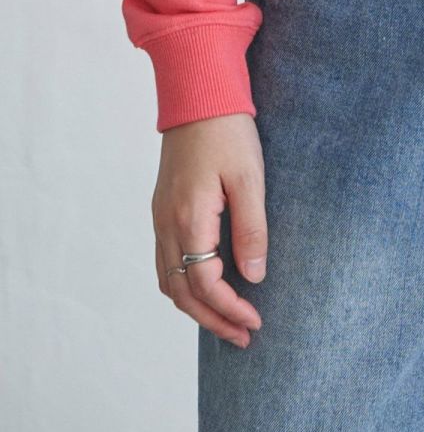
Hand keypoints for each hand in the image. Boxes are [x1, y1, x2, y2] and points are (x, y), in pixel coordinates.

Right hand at [152, 112, 266, 347]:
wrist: (198, 96)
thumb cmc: (228, 132)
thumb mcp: (251, 178)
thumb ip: (252, 229)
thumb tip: (253, 277)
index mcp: (189, 218)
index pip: (204, 283)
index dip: (229, 309)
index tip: (255, 322)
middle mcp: (167, 223)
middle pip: (181, 292)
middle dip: (212, 320)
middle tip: (244, 336)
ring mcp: (160, 217)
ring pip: (168, 281)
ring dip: (196, 308)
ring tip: (227, 321)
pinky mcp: (162, 209)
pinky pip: (165, 262)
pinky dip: (183, 285)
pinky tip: (206, 288)